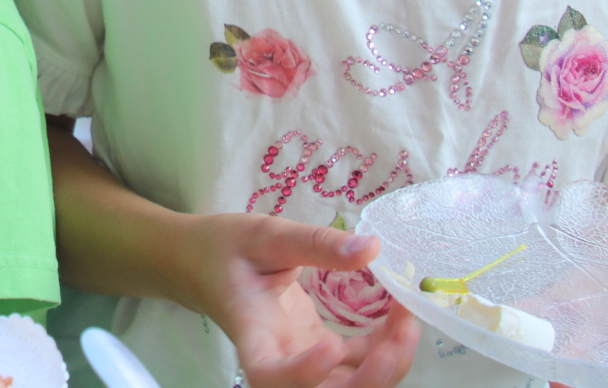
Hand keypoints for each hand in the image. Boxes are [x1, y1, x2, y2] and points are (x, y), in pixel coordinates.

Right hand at [185, 213, 418, 387]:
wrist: (200, 262)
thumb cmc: (222, 246)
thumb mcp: (264, 234)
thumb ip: (315, 243)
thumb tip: (371, 249)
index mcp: (252, 331)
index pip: (269, 375)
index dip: (302, 375)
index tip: (332, 345)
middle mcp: (278, 357)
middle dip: (372, 378)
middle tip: (403, 329)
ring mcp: (299, 359)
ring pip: (347, 387)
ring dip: (387, 367)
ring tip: (407, 320)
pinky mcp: (315, 352)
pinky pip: (355, 367)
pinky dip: (383, 351)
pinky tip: (397, 318)